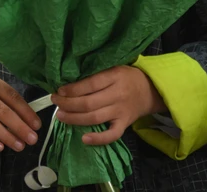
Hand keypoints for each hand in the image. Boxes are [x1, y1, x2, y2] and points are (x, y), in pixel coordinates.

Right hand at [0, 70, 41, 152]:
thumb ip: (1, 95)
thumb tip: (25, 115)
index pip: (10, 96)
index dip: (25, 111)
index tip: (36, 124)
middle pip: (2, 111)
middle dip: (20, 127)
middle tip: (32, 139)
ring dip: (7, 137)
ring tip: (19, 146)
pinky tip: (0, 147)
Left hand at [52, 66, 166, 145]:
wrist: (150, 90)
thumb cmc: (126, 77)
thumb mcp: (113, 67)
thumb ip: (96, 72)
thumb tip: (69, 79)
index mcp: (114, 76)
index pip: (90, 84)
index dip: (72, 89)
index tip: (59, 90)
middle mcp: (118, 94)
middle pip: (89, 103)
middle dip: (68, 104)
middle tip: (56, 102)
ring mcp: (121, 111)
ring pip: (95, 118)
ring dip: (75, 119)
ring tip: (60, 116)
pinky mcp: (125, 124)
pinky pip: (112, 135)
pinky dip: (98, 139)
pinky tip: (84, 139)